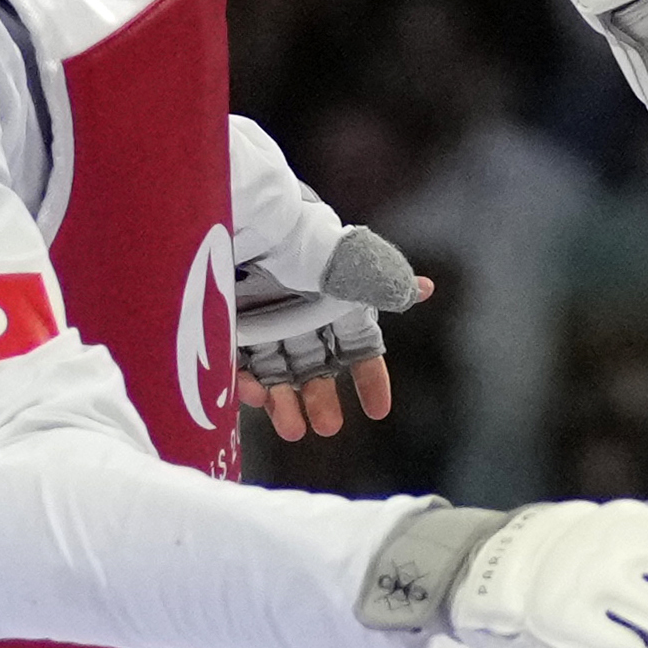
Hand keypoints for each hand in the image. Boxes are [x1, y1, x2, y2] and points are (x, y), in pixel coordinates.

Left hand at [239, 222, 431, 444]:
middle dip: (322, 397)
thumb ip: (381, 281)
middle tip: (327, 429)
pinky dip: (246, 383)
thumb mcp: (345, 262)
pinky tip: (253, 395)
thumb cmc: (295, 235)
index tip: (377, 412)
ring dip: (285, 403)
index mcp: (332, 294)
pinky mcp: (224, 322)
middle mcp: (298, 306)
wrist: (233, 215)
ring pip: (276, 370)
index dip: (370, 377)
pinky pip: (238, 363)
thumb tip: (424, 290)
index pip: (358, 342)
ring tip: (294, 431)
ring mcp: (260, 315)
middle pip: (314, 363)